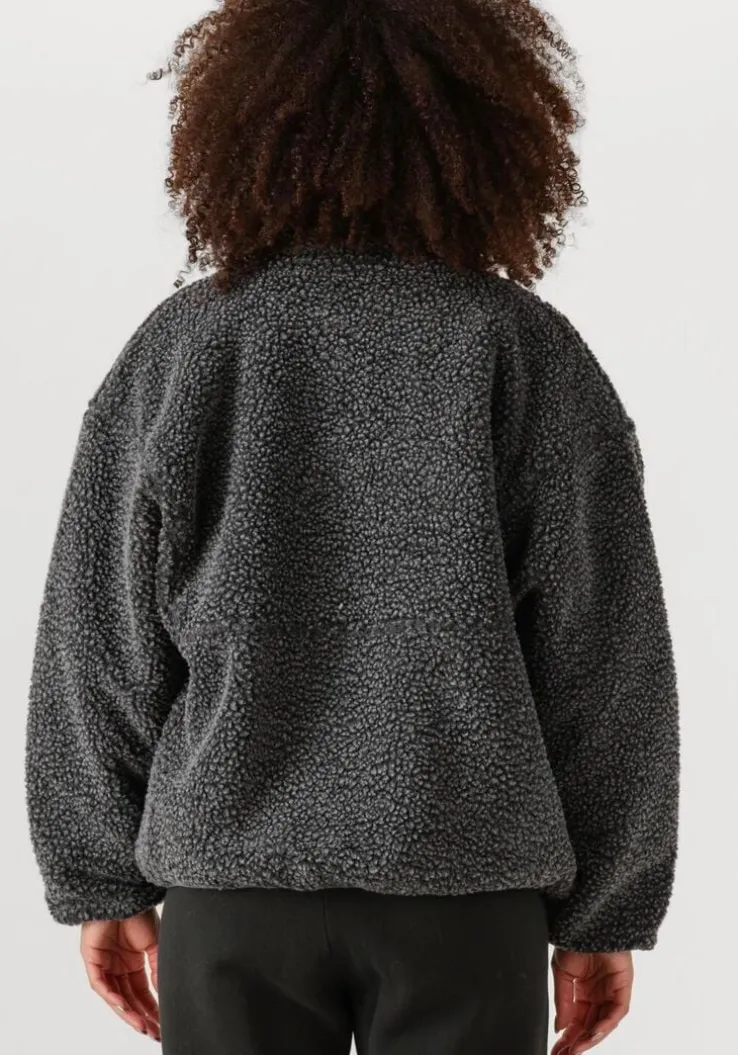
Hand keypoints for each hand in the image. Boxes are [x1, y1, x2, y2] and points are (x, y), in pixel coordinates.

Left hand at [80, 908, 160, 1040]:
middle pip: (129, 999)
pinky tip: (124, 1006)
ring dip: (128, 1012)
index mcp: (133, 962)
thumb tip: (166, 991)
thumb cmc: (139, 912)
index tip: (163, 1023)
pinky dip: (111, 996)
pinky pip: (100, 984)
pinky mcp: (92, 959)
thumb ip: (159, 967)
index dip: (152, 1008)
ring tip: (141, 1026)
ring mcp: (104, 964)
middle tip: (154, 1032)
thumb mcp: (156, 943)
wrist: (124, 893)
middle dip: (141, 1017)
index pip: (142, 992)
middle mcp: (118, 967)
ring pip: (115, 996)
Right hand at [550, 947, 632, 1053]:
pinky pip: (617, 1012)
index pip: (576, 1021)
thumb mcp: (562, 973)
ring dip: (590, 1038)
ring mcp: (611, 993)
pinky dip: (605, 1024)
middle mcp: (598, 996)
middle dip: (577, 1042)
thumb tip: (560, 1027)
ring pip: (603, 1023)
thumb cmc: (575, 941)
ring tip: (577, 1049)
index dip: (567, 1037)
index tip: (557, 1050)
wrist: (588, 922)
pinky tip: (592, 1033)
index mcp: (583, 992)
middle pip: (589, 1026)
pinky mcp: (623, 988)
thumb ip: (563, 1001)